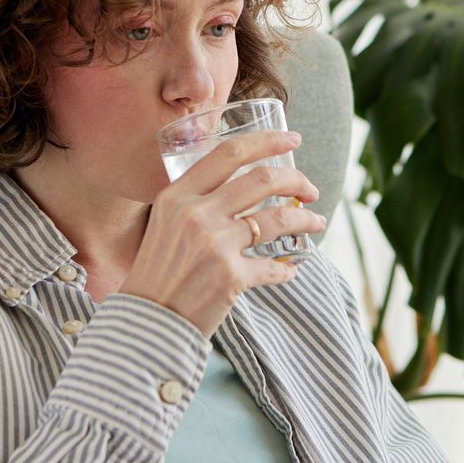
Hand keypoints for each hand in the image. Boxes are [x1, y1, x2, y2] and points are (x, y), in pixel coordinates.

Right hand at [119, 130, 326, 337]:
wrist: (147, 323)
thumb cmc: (157, 273)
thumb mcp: (165, 224)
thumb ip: (194, 202)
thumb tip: (240, 187)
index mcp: (177, 196)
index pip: (229, 154)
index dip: (267, 141)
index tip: (293, 139)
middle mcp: (196, 215)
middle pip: (262, 180)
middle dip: (297, 180)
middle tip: (310, 189)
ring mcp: (216, 245)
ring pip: (278, 219)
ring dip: (305, 219)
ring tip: (316, 222)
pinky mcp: (231, 278)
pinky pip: (274, 267)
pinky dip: (286, 269)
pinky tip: (289, 270)